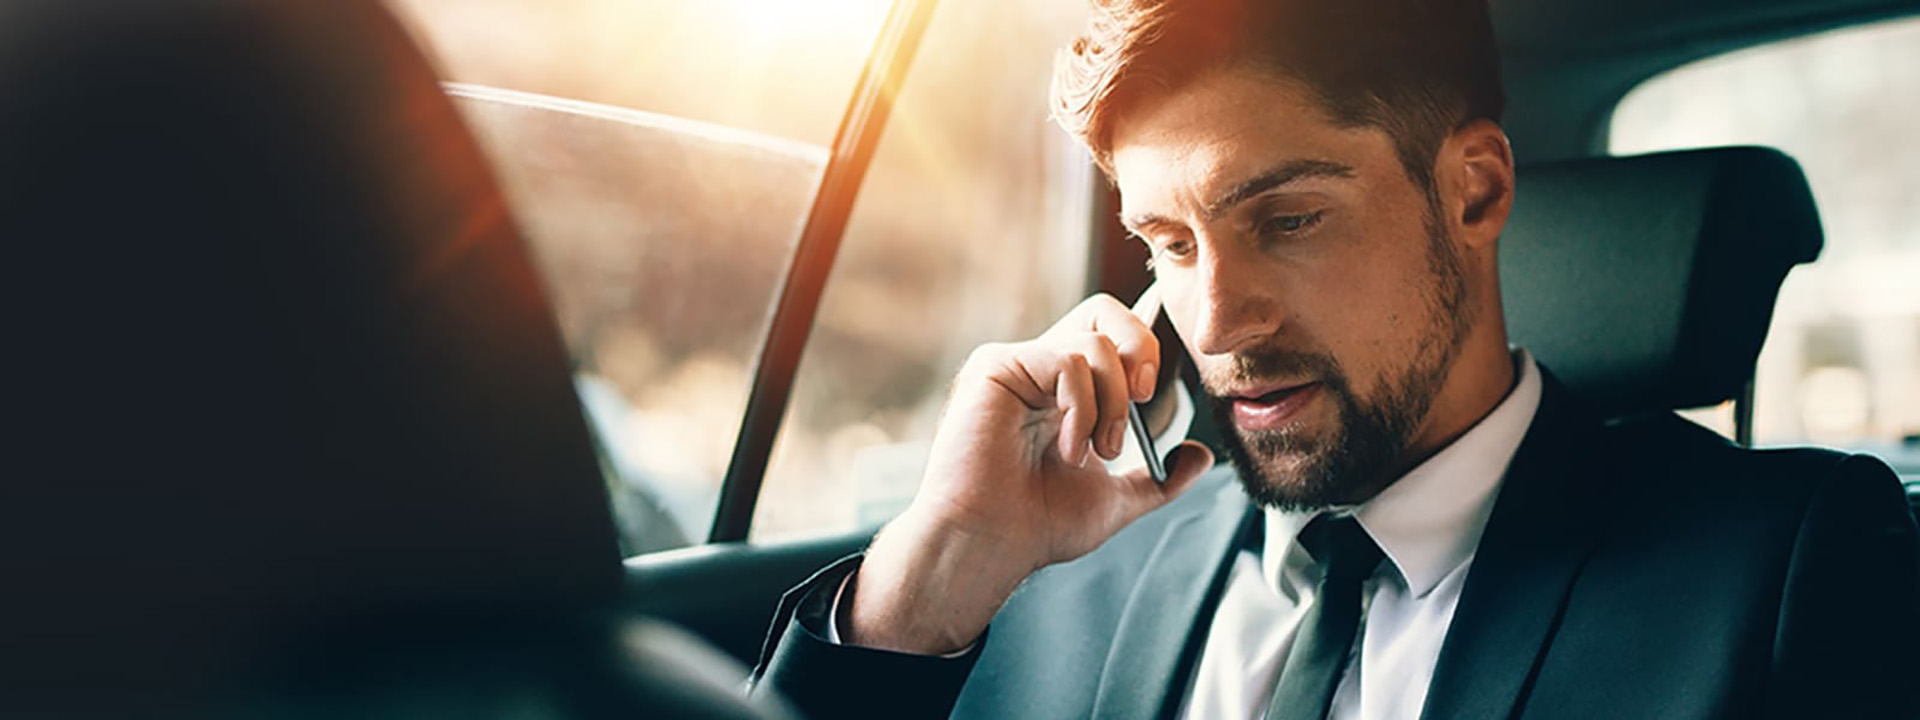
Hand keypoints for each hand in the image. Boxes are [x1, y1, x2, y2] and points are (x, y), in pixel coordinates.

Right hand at [843, 294, 1214, 653]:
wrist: (991, 545)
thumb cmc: (1037, 526)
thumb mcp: (1115, 500)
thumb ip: (1159, 478)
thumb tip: (1201, 455)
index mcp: (1062, 391)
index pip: (1110, 336)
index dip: (1143, 346)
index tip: (1151, 392)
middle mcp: (1037, 369)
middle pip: (1105, 313)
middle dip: (1141, 348)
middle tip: (1143, 397)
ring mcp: (1015, 364)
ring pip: (1095, 343)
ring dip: (1112, 403)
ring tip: (1097, 451)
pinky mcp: (995, 367)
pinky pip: (1066, 361)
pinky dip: (1083, 408)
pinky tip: (1069, 449)